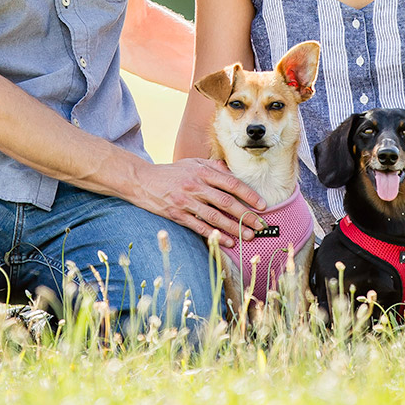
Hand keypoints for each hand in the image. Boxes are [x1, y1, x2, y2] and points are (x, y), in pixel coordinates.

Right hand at [135, 159, 264, 246]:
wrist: (142, 180)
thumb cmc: (171, 172)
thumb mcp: (192, 163)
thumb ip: (213, 167)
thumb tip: (233, 173)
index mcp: (202, 172)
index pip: (231, 183)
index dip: (249, 195)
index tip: (263, 205)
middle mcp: (196, 186)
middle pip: (226, 202)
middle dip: (246, 215)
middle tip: (261, 225)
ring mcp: (186, 201)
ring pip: (215, 216)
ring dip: (234, 227)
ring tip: (249, 236)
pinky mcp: (177, 214)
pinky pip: (199, 227)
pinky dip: (214, 235)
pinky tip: (227, 241)